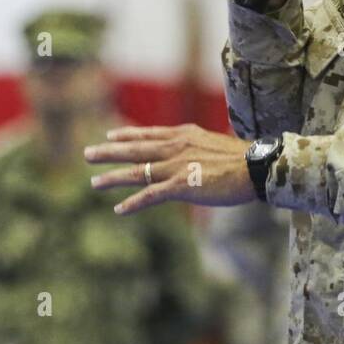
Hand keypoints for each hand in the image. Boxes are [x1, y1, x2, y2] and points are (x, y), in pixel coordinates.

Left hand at [84, 124, 257, 214]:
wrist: (256, 166)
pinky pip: (151, 195)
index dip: (128, 134)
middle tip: (87, 154)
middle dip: (109, 152)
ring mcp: (176, 166)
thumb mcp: (214, 144)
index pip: (149, 133)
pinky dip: (133, 203)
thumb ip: (197, 147)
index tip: (110, 135)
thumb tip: (193, 153)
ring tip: (94, 182)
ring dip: (113, 178)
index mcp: (184, 135)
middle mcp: (175, 147)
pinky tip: (120, 210)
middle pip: (135, 149)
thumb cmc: (242, 159)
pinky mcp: (181, 185)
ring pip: (137, 172)